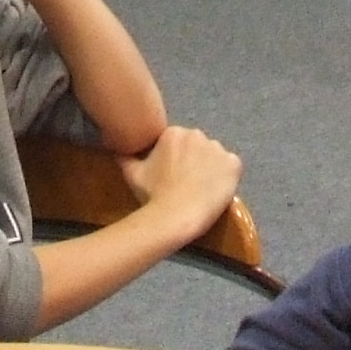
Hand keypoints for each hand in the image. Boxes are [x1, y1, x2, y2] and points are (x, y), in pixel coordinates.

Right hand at [124, 126, 243, 242]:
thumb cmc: (153, 196)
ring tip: (200, 188)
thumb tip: (116, 146)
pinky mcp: (233, 164)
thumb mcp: (132, 173)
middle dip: (193, 159)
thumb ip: (125, 156)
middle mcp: (197, 134)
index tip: (171, 174)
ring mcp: (217, 148)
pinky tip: (214, 191)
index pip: (178, 141)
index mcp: (173, 132)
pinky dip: (226, 176)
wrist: (177, 217)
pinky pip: (231, 166)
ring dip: (209, 167)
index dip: (175, 158)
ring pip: (214, 155)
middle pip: (197, 145)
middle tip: (185, 182)